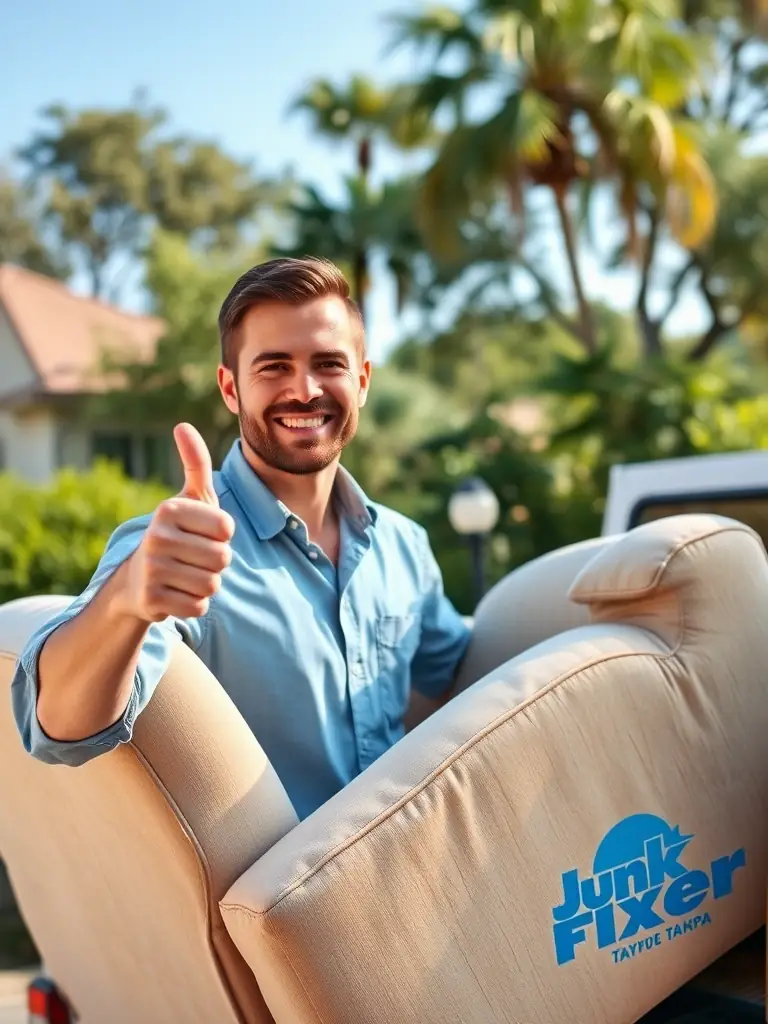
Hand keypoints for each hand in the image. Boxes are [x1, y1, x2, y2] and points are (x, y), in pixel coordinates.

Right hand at [122, 424, 234, 621]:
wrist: (138, 581)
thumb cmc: (177, 533)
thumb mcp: (190, 499)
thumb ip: (195, 463)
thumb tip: (182, 425)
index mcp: (170, 509)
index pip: (226, 529)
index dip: (223, 537)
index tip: (203, 535)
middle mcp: (156, 536)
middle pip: (222, 558)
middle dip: (216, 563)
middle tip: (194, 559)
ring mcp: (152, 568)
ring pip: (212, 584)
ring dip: (207, 584)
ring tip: (186, 575)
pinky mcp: (151, 599)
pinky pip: (199, 606)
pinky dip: (195, 604)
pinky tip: (177, 594)